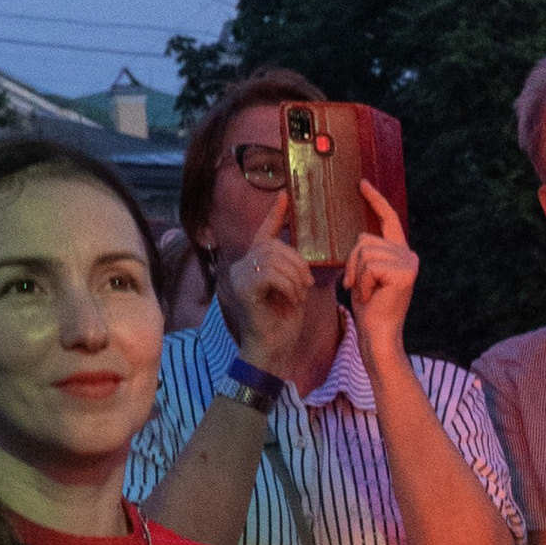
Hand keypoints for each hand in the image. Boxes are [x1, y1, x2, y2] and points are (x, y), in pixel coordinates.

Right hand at [219, 214, 316, 375]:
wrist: (273, 349)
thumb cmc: (284, 321)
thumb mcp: (294, 288)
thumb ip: (292, 267)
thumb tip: (300, 250)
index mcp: (254, 262)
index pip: (265, 232)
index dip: (275, 213)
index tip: (284, 196)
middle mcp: (241, 265)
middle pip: (274, 246)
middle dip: (297, 263)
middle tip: (307, 285)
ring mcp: (239, 276)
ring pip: (274, 258)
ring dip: (295, 277)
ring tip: (299, 295)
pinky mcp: (243, 288)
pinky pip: (271, 273)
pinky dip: (288, 285)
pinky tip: (292, 299)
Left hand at [341, 182, 418, 358]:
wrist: (378, 334)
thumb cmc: (369, 308)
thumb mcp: (364, 274)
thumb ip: (366, 254)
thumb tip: (360, 237)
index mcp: (400, 253)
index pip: (388, 219)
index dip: (375, 200)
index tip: (362, 183)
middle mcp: (409, 254)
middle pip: (364, 239)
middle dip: (352, 263)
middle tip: (358, 287)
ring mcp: (409, 262)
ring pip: (364, 252)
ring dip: (356, 275)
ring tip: (366, 292)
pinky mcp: (405, 272)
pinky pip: (368, 265)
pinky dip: (362, 282)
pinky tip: (371, 295)